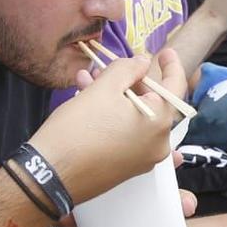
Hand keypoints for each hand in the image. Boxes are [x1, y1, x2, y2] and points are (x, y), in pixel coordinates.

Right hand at [26, 48, 187, 202]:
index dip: (171, 66)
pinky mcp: (126, 169)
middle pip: (152, 102)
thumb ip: (128, 68)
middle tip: (109, 67)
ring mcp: (143, 159)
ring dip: (116, 97)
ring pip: (135, 117)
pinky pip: (127, 136)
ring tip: (87, 80)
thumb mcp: (103, 88)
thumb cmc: (78, 128)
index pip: (175, 87)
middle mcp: (158, 144)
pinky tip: (89, 103)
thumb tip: (143, 62)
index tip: (165, 52)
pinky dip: (115, 118)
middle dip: (130, 81)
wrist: (51, 174)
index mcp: (159, 122)